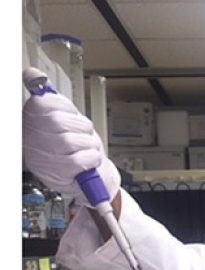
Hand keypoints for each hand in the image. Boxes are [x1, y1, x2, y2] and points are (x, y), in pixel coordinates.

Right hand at [22, 86, 119, 206]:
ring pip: (73, 140)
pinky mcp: (58, 174)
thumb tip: (33, 74)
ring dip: (88, 144)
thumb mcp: (63, 118)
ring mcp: (44, 158)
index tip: (69, 114)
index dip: (64, 106)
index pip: (43, 103)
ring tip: (84, 149)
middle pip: (59, 121)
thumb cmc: (75, 146)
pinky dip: (91, 158)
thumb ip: (51, 98)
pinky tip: (87, 162)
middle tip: (81, 134)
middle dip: (80, 126)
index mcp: (30, 121)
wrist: (89, 177)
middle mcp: (31, 140)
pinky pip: (81, 159)